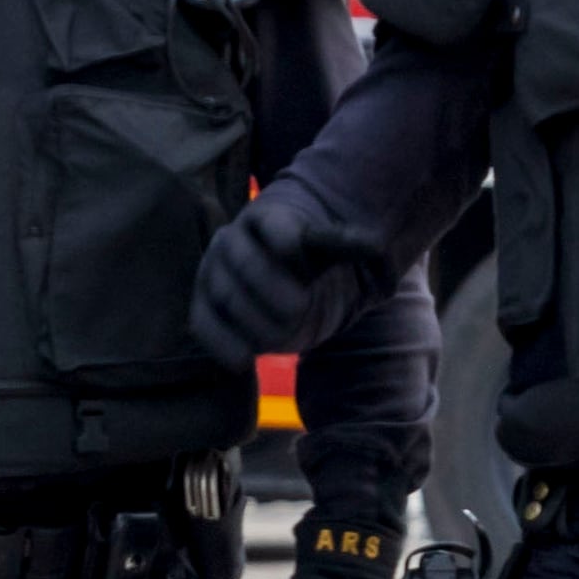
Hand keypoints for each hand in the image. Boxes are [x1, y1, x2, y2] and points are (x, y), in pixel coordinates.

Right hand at [194, 193, 379, 362]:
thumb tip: (376, 246)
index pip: (273, 225)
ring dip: (256, 320)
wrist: (281, 281)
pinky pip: (203, 323)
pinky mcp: (202, 305)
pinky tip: (245, 360)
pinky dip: (221, 344)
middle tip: (299, 308)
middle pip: (246, 263)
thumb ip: (347, 245)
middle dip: (274, 289)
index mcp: (267, 217)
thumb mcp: (331, 251)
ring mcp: (212, 272)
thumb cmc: (309, 262)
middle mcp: (232, 239)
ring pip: (225, 295)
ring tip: (283, 334)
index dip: (285, 239)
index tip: (298, 258)